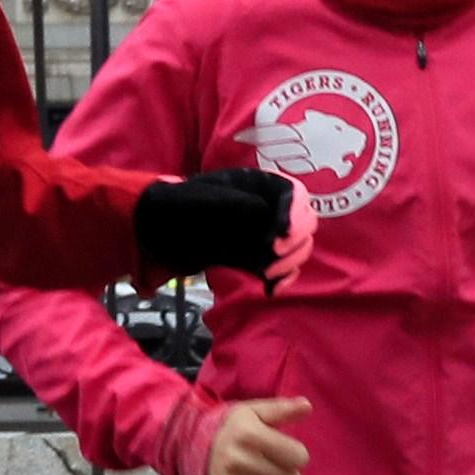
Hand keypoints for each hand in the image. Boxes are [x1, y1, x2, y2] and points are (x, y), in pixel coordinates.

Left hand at [135, 166, 307, 279]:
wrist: (167, 229)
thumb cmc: (185, 205)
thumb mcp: (209, 197)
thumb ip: (237, 203)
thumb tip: (263, 212)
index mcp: (263, 185)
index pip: (296, 194)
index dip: (295, 214)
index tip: (281, 234)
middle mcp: (272, 209)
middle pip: (306, 222)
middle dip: (296, 240)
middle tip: (273, 251)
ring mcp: (269, 235)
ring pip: (300, 248)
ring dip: (291, 262)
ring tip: (267, 273)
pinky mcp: (262, 258)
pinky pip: (286, 269)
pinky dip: (284, 280)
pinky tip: (270, 289)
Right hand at [195, 392, 313, 474]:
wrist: (191, 447)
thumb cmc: (231, 429)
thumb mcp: (254, 412)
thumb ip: (282, 409)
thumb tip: (307, 406)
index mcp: (247, 435)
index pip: (299, 457)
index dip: (296, 453)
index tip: (284, 450)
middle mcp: (236, 461)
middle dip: (288, 473)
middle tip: (274, 466)